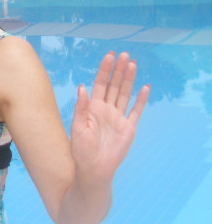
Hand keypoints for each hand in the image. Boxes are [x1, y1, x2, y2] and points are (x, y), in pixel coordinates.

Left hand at [70, 51, 149, 184]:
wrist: (93, 169)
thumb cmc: (81, 150)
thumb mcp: (77, 126)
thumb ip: (81, 107)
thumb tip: (82, 87)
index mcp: (92, 107)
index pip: (100, 84)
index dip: (104, 70)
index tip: (109, 56)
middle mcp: (106, 109)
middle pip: (114, 85)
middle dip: (118, 70)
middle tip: (124, 54)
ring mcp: (118, 118)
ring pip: (125, 94)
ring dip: (129, 79)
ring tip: (133, 64)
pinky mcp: (128, 128)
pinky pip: (136, 111)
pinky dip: (141, 100)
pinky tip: (145, 87)